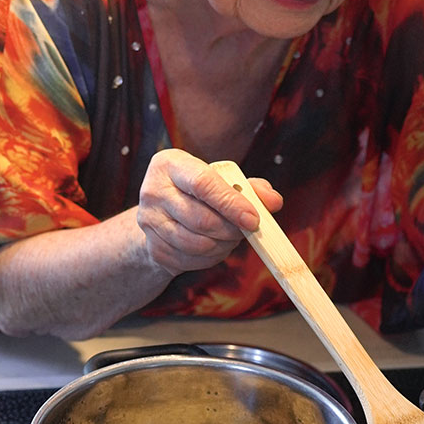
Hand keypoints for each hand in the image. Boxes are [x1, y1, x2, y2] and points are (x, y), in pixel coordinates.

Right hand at [137, 149, 282, 275]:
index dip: (231, 204)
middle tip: (248, 230)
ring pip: (198, 244)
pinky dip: (212, 257)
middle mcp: (153, 191)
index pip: (202, 184)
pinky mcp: (154, 247)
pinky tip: (216, 246)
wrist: (164, 215)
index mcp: (170, 164)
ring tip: (232, 236)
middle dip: (232, 230)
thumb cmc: (200, 193)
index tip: (254, 219)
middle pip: (201, 219)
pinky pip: (192, 260)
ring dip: (224, 245)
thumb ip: (250, 188)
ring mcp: (149, 221)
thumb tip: (274, 201)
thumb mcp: (221, 180)